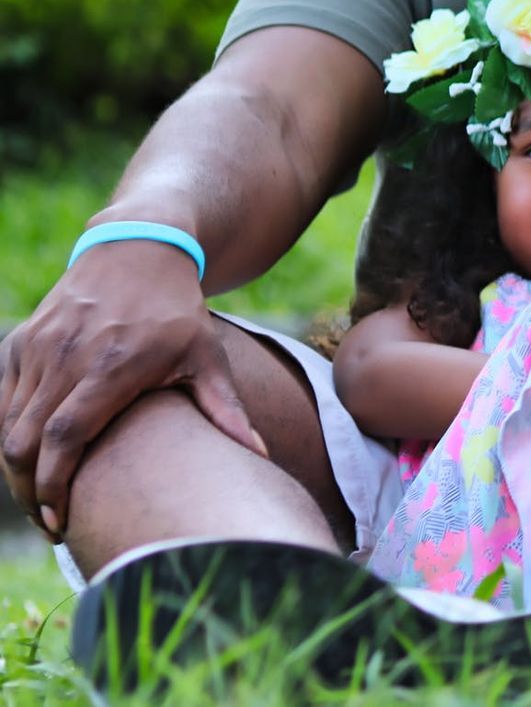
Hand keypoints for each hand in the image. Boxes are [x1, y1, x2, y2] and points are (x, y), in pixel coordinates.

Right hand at [0, 243, 264, 535]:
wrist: (139, 250)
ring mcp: (39, 346)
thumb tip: (262, 456)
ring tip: (41, 498)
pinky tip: (32, 458)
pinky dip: (10, 432)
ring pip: (9, 424)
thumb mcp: (207, 355)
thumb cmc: (178, 311)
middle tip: (51, 523)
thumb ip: (225, 408)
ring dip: (17, 468)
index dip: (54, 485)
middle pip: (26, 441)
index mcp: (113, 365)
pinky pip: (4, 399)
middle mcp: (68, 356)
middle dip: (30, 490)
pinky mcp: (21, 341)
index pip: (66, 438)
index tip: (60, 521)